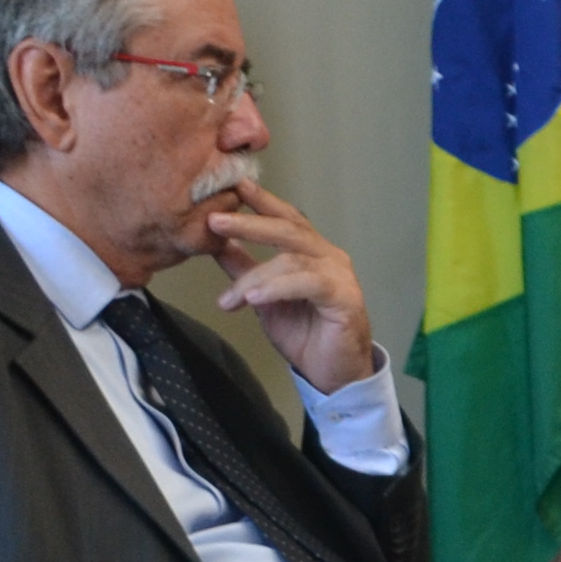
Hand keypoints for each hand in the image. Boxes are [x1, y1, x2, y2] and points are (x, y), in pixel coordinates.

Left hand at [198, 176, 377, 395]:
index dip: (261, 201)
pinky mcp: (345, 298)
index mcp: (311, 252)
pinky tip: (255, 299)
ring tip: (229, 298)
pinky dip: (278, 288)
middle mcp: (328, 256)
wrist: (334, 375)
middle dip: (249, 224)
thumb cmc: (305, 336)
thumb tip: (216, 245)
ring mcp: (339, 275)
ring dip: (255, 277)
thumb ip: (245, 270)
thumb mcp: (264, 299)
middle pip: (288, 229)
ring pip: (292, 260)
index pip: (285, 218)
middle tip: (215, 221)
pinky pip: (308, 284)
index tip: (233, 186)